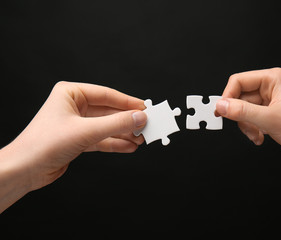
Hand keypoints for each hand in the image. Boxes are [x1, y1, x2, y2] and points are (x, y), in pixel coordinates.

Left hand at [1, 81, 146, 191]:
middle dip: (128, 121)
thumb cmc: (44, 144)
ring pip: (108, 126)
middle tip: (146, 126)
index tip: (145, 109)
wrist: (25, 170)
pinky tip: (129, 146)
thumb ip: (116, 124)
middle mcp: (75, 106)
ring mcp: (77, 124)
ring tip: (141, 138)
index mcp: (71, 93)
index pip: (107, 95)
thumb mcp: (86, 131)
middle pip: (109, 111)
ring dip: (124, 133)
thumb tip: (140, 117)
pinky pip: (103, 138)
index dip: (128, 102)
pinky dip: (116, 143)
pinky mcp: (79, 140)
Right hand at [216, 67, 280, 162]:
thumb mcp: (268, 119)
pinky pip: (250, 117)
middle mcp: (270, 87)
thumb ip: (241, 111)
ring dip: (246, 125)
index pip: (238, 81)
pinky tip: (259, 137)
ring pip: (243, 109)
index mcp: (272, 79)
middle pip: (239, 97)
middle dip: (239, 115)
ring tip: (255, 135)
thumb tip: (221, 105)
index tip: (221, 111)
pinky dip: (251, 128)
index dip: (228, 96)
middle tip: (243, 126)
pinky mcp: (269, 112)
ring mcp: (269, 100)